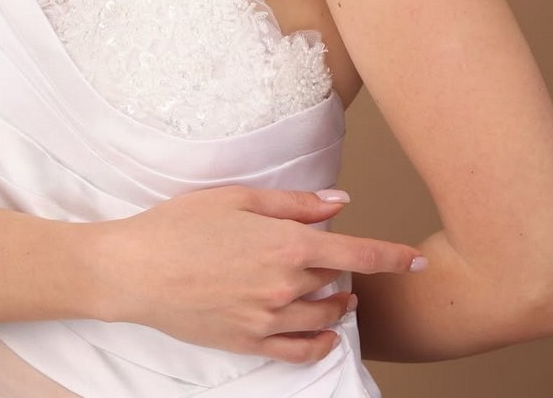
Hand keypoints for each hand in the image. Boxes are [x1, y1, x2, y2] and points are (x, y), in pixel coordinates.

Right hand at [91, 185, 424, 363]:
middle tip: (338, 262)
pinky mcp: (249, 343)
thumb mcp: (239, 199)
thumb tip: (340, 203)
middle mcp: (285, 287)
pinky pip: (300, 352)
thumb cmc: (181, 224)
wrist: (135, 270)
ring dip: (338, 307)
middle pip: (339, 285)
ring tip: (336, 295)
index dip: (393, 258)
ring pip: (325, 320)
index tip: (418, 261)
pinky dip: (320, 345)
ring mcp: (268, 320)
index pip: (358, 256)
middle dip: (348, 274)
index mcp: (286, 245)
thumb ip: (296, 204)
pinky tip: (325, 335)